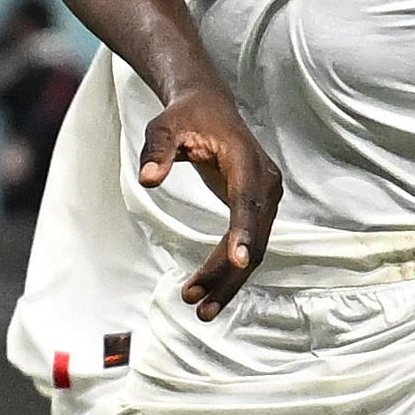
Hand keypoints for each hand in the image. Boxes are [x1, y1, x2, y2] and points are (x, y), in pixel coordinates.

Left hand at [138, 87, 280, 319]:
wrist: (209, 106)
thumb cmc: (186, 116)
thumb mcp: (163, 127)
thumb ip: (156, 150)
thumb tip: (149, 180)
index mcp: (245, 159)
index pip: (247, 199)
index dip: (244, 231)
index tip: (240, 260)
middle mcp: (264, 180)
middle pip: (253, 235)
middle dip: (226, 271)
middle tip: (193, 299)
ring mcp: (265, 196)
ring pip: (255, 247)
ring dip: (229, 279)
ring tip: (199, 308)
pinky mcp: (258, 208)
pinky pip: (249, 244)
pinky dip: (230, 269)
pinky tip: (210, 291)